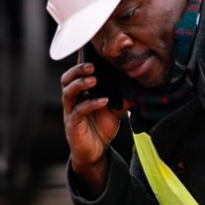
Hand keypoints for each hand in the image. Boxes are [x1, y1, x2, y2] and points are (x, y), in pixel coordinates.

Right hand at [61, 61, 124, 194]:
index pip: (77, 73)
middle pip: (67, 79)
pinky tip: (103, 100)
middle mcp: (72, 100)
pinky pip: (79, 111)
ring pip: (68, 92)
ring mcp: (70, 112)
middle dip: (77, 70)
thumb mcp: (115, 110)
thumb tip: (138, 84)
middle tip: (92, 66)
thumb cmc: (101, 128)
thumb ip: (123, 97)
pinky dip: (91, 104)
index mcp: (80, 93)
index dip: (80, 62)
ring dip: (80, 84)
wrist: (95, 152)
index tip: (90, 51)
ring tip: (93, 79)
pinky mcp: (73, 125)